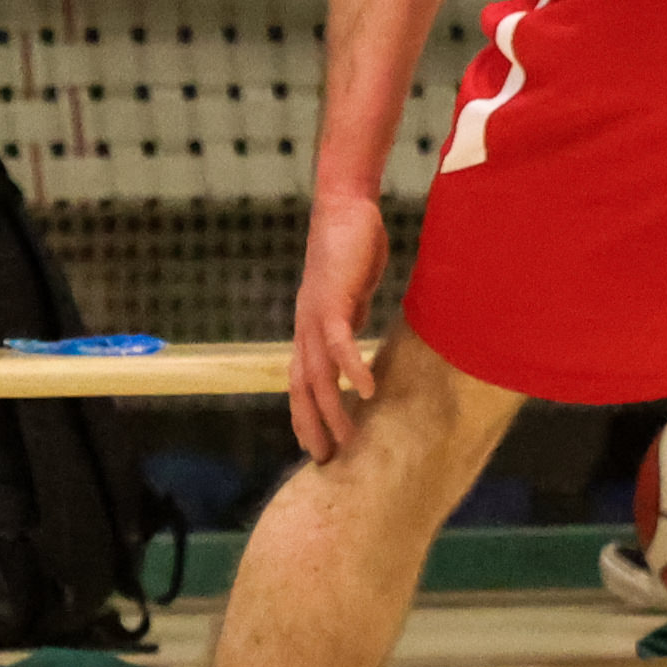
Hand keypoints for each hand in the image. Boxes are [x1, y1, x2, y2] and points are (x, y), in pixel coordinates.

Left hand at [285, 192, 388, 461]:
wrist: (344, 206)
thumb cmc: (350, 248)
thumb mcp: (351, 296)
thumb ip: (349, 322)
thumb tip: (354, 348)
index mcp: (309, 328)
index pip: (300, 381)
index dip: (304, 415)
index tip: (315, 446)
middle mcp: (306, 327)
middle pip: (301, 388)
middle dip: (310, 426)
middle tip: (324, 460)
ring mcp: (315, 315)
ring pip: (318, 374)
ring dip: (332, 409)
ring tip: (348, 438)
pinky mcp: (332, 300)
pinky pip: (339, 341)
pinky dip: (351, 368)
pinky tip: (365, 390)